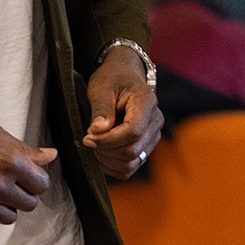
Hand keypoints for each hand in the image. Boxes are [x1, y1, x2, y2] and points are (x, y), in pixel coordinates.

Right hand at [0, 100, 55, 224]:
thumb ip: (25, 150)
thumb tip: (50, 155)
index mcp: (11, 161)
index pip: (41, 184)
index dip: (37, 179)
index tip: (30, 175)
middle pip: (29, 204)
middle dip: (24, 193)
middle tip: (14, 182)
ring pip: (10, 217)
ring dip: (8, 206)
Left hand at [82, 46, 162, 179]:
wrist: (123, 76)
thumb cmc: (113, 79)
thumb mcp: (101, 88)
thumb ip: (101, 110)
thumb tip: (98, 131)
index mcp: (147, 103)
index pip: (132, 132)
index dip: (108, 140)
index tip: (88, 136)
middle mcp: (155, 121)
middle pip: (132, 151)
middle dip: (105, 149)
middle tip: (89, 138)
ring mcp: (153, 136)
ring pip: (132, 163)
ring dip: (109, 159)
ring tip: (97, 144)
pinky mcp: (146, 147)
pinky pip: (131, 168)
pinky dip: (114, 166)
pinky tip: (103, 152)